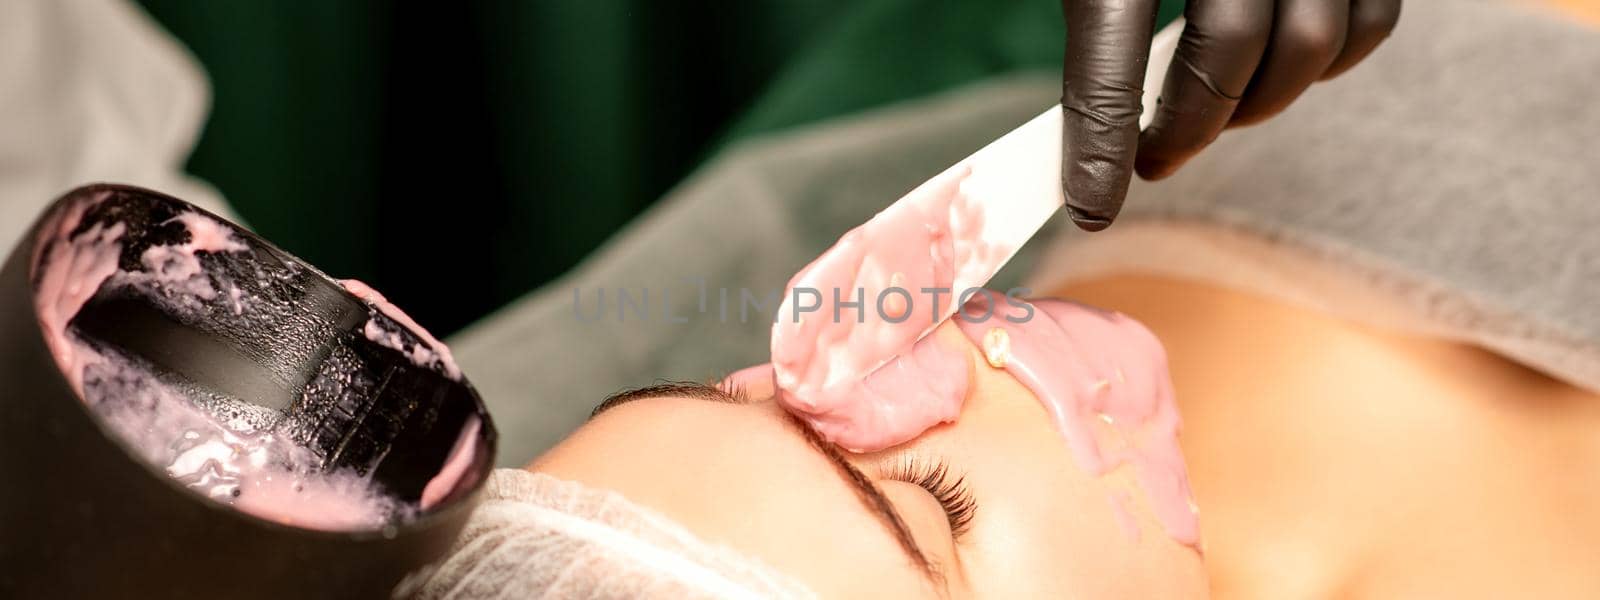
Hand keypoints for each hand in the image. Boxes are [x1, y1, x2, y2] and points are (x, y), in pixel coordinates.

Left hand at [1059, 0, 1401, 230]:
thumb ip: (1092, 3)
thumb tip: (1068, 115)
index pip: (1112, 50)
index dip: (1101, 141)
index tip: (1091, 206)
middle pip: (1230, 54)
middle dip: (1192, 126)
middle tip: (1154, 157)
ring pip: (1315, 46)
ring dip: (1264, 102)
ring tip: (1217, 110)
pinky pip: (1372, 20)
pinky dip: (1331, 62)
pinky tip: (1278, 65)